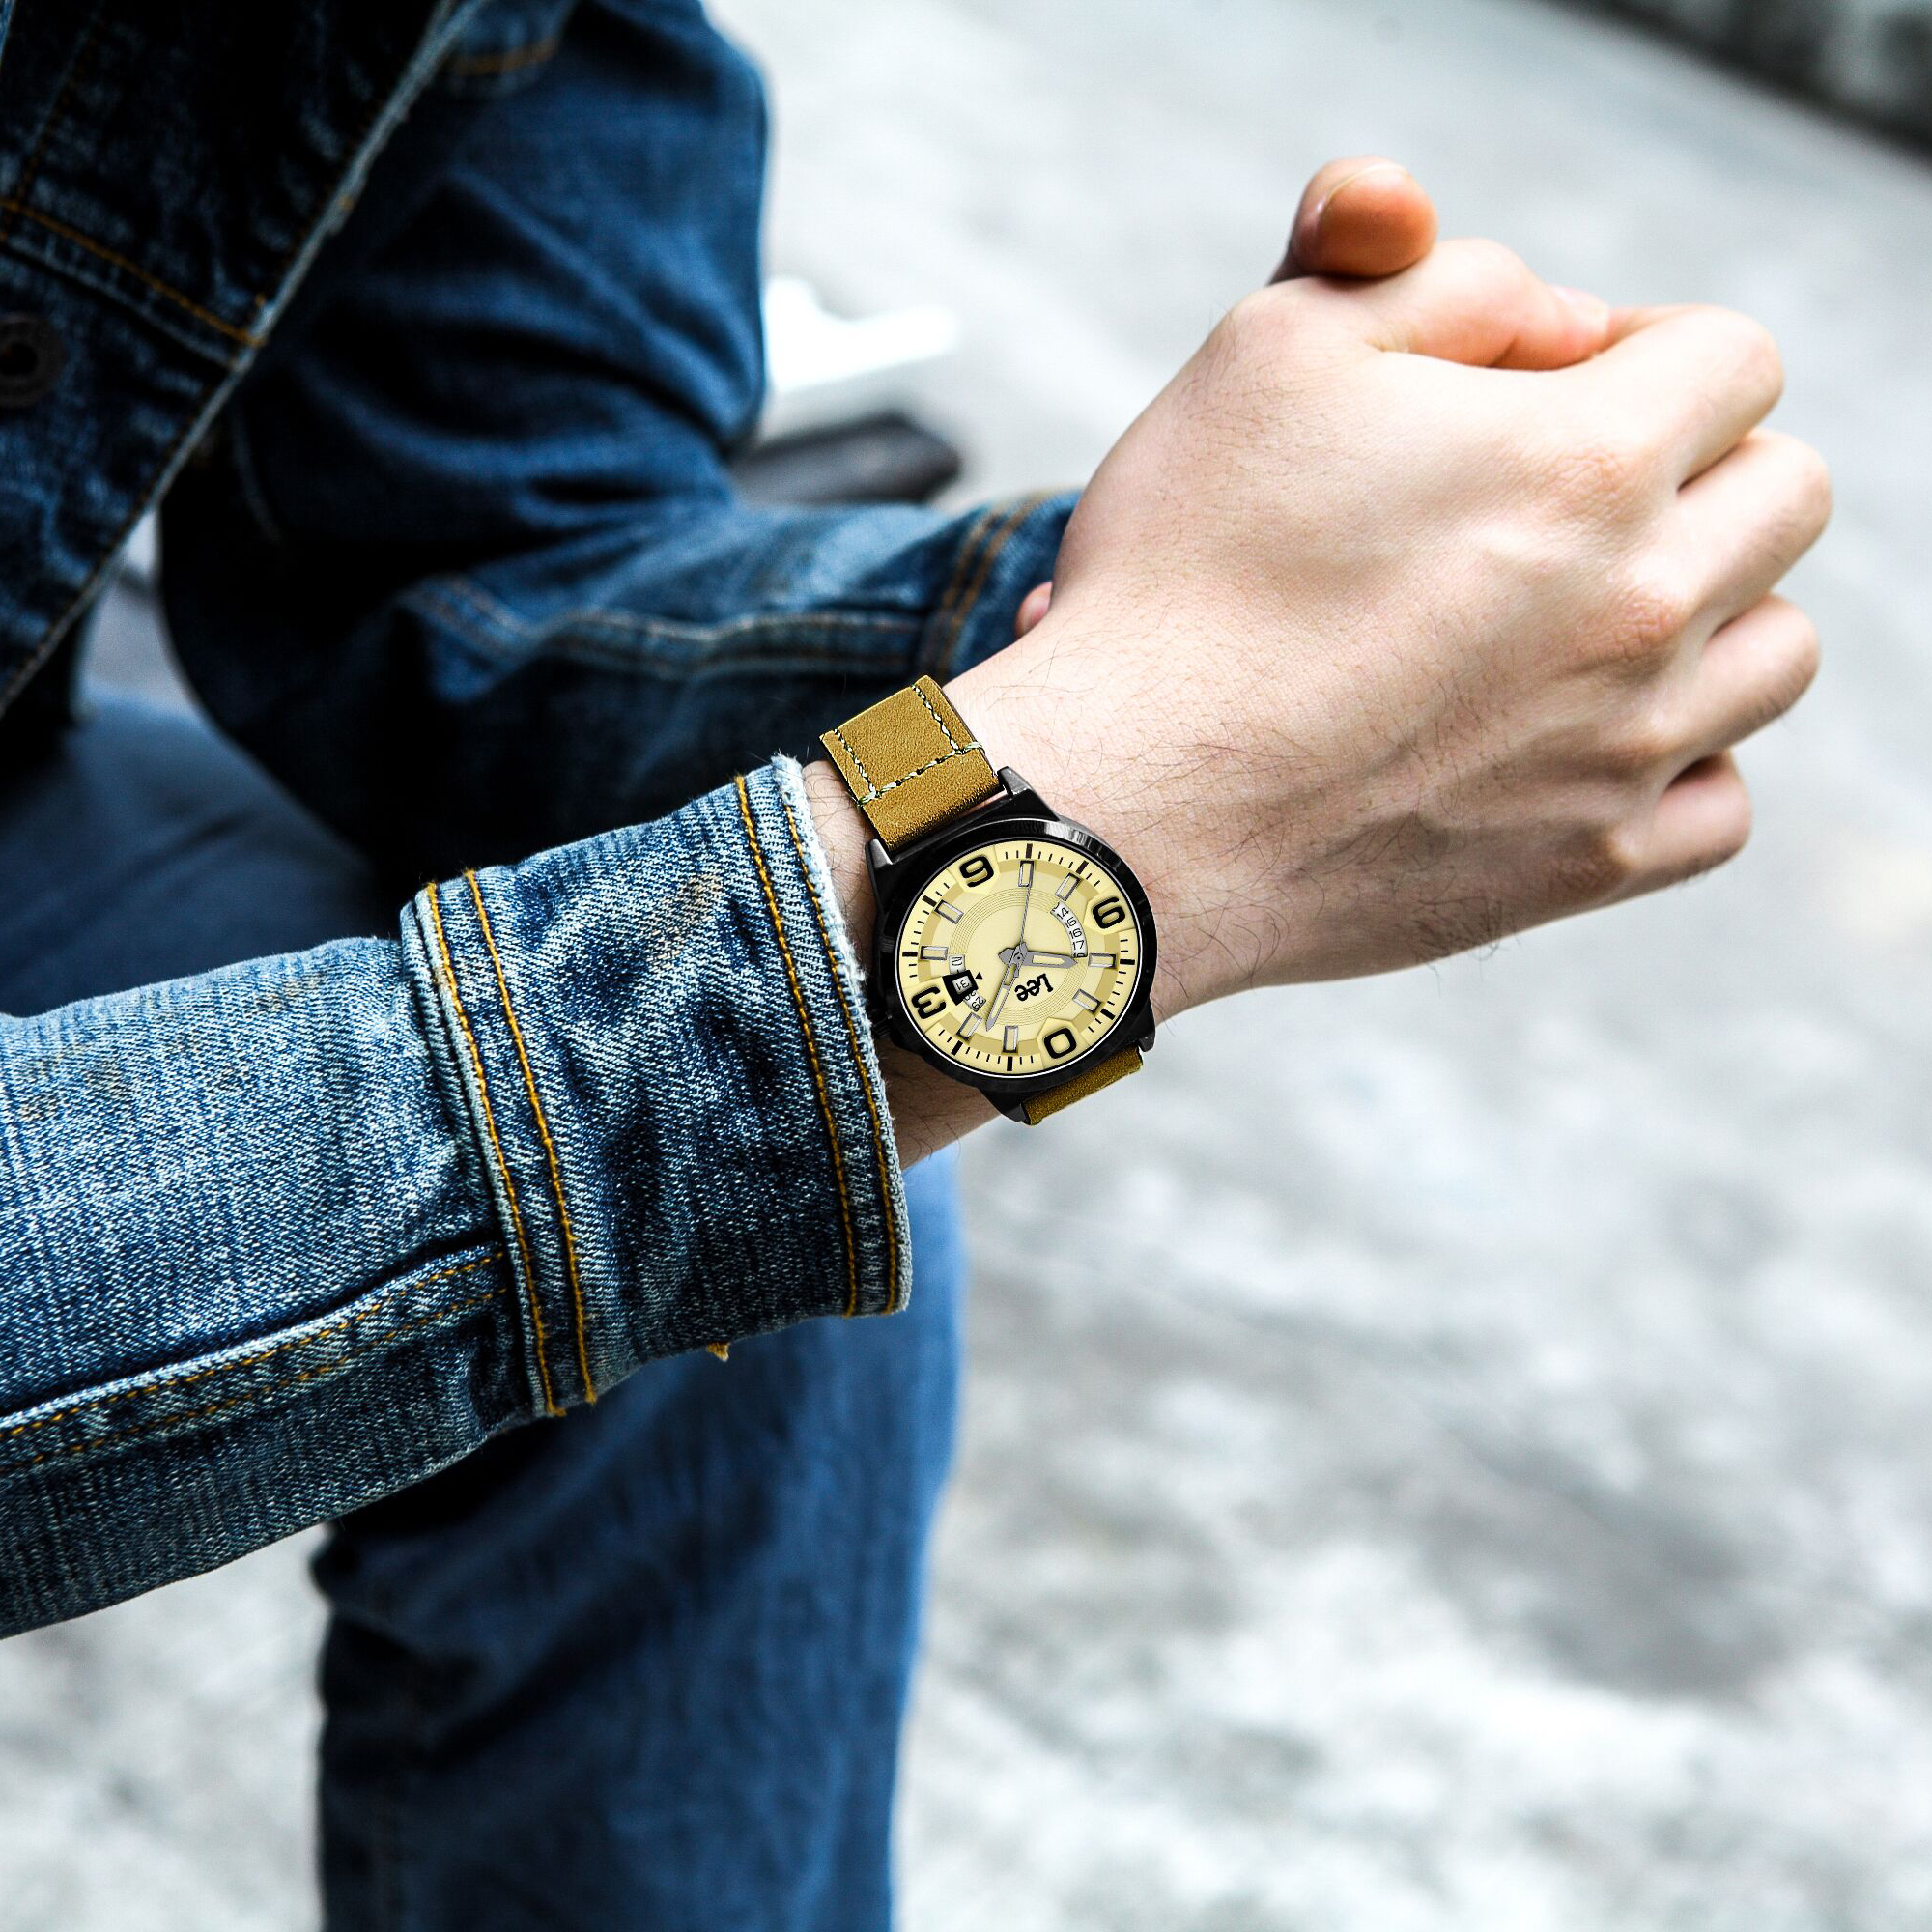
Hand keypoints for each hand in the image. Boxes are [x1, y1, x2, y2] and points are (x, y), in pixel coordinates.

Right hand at [951, 249, 1826, 1015]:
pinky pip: (1720, 803)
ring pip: (1777, 651)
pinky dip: (1678, 761)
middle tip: (1568, 498)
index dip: (1644, 349)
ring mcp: (1628, 751)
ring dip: (1709, 610)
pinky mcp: (1588, 865)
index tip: (1553, 390)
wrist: (1124, 812)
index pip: (1736, 358)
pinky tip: (1581, 738)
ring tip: (1584, 620)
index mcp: (1587, 463)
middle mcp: (1644, 609)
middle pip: (1786, 495)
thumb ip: (1446, 280)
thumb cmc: (1178, 582)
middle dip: (1697, 466)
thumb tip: (1567, 322)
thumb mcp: (1273, 352)